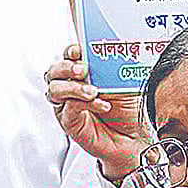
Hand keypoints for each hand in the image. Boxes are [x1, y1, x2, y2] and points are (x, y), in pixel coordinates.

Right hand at [46, 44, 146, 180]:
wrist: (133, 137)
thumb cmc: (127, 110)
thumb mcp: (122, 82)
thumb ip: (111, 68)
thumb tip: (106, 53)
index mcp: (82, 74)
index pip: (67, 57)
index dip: (70, 51)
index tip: (79, 50)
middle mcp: (70, 88)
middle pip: (54, 71)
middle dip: (67, 67)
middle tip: (83, 69)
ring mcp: (67, 105)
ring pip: (55, 90)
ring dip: (73, 87)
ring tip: (93, 91)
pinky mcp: (69, 122)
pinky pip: (68, 108)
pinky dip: (85, 103)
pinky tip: (101, 104)